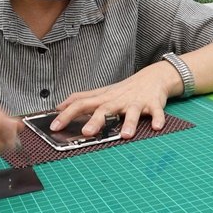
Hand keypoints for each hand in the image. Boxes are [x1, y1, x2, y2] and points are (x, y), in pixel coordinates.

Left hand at [51, 65, 174, 139]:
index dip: (67, 114)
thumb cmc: (124, 90)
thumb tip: (59, 106)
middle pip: (104, 109)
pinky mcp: (153, 104)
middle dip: (96, 121)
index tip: (55, 126)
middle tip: (86, 133)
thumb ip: (82, 99)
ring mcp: (136, 102)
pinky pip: (156, 112)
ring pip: (132, 112)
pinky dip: (157, 119)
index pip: (81, 103)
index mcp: (104, 99)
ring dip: (129, 123)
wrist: (153, 77)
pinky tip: (157, 127)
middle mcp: (118, 100)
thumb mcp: (101, 93)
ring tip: (125, 135)